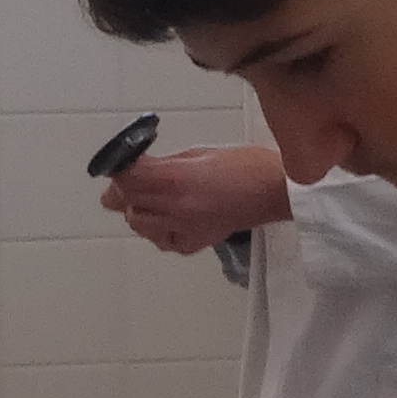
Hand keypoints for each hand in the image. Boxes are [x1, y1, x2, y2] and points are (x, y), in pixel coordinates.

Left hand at [105, 146, 292, 256]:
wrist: (277, 191)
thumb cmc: (244, 164)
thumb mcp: (199, 153)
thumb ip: (162, 164)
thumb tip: (133, 169)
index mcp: (177, 179)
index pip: (127, 178)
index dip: (119, 169)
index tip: (123, 161)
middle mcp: (176, 208)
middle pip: (128, 201)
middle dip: (125, 188)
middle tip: (136, 178)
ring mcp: (183, 229)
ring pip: (138, 224)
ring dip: (138, 209)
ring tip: (154, 197)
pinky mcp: (194, 244)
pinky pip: (161, 240)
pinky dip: (157, 229)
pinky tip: (170, 216)